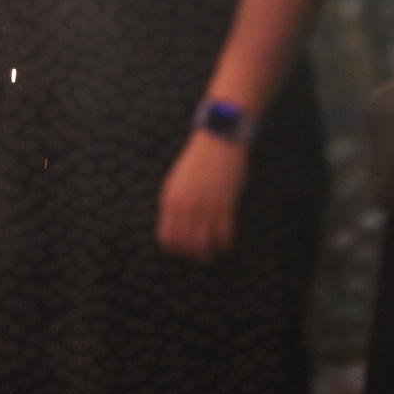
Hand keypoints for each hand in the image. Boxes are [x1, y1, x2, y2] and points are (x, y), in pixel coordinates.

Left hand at [156, 131, 246, 260]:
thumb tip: (174, 225)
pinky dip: (225, 244)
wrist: (218, 138)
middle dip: (193, 255)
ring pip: (204, 246)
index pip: (167, 238)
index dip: (175, 249)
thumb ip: (173, 203)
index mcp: (170, 200)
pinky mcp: (226, 205)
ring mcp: (206, 207)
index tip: (183, 250)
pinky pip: (224, 236)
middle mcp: (186, 206)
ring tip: (213, 251)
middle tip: (201, 254)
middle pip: (185, 246)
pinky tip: (226, 242)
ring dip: (209, 254)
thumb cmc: (198, 159)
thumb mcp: (176, 180)